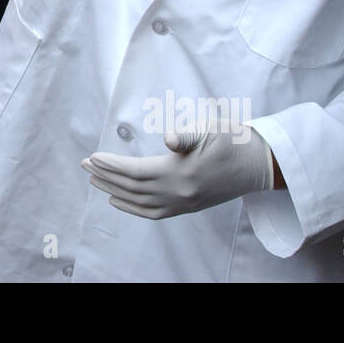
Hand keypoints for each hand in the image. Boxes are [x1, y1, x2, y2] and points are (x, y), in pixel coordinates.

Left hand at [81, 123, 273, 218]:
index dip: (112, 165)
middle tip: (84, 165)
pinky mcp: (189, 207)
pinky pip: (154, 213)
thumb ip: (186, 134)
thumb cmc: (234, 140)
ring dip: (114, 190)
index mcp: (181, 173)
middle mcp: (180, 194)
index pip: (136, 172)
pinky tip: (118, 200)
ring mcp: (184, 203)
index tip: (93, 157)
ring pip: (140, 202)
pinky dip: (132, 208)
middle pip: (133, 188)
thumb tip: (169, 138)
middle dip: (105, 176)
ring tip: (94, 180)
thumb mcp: (210, 129)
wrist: (259, 164)